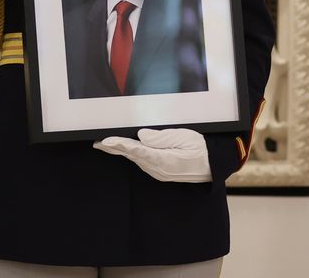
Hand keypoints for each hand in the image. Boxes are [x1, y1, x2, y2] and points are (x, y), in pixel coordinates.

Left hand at [93, 128, 211, 182]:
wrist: (212, 166)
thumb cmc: (201, 149)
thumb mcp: (184, 137)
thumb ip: (161, 138)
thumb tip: (141, 136)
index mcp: (165, 160)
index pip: (138, 151)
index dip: (121, 145)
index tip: (107, 141)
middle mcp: (159, 169)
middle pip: (132, 156)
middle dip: (114, 149)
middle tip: (97, 142)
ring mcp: (158, 172)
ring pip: (135, 159)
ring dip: (120, 152)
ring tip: (105, 144)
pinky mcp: (160, 171)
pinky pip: (142, 162)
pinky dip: (131, 155)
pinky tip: (124, 150)